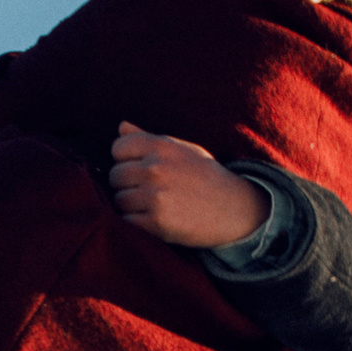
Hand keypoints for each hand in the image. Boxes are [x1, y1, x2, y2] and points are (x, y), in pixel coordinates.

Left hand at [108, 122, 267, 247]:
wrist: (235, 210)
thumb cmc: (206, 178)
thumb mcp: (183, 151)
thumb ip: (149, 139)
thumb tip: (121, 126)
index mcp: (161, 146)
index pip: (118, 148)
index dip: (125, 160)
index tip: (140, 169)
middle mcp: (156, 168)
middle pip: (115, 176)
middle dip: (127, 185)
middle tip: (149, 192)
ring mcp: (155, 196)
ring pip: (119, 200)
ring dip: (131, 206)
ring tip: (154, 206)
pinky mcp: (156, 222)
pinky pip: (127, 221)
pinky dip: (136, 223)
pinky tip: (154, 220)